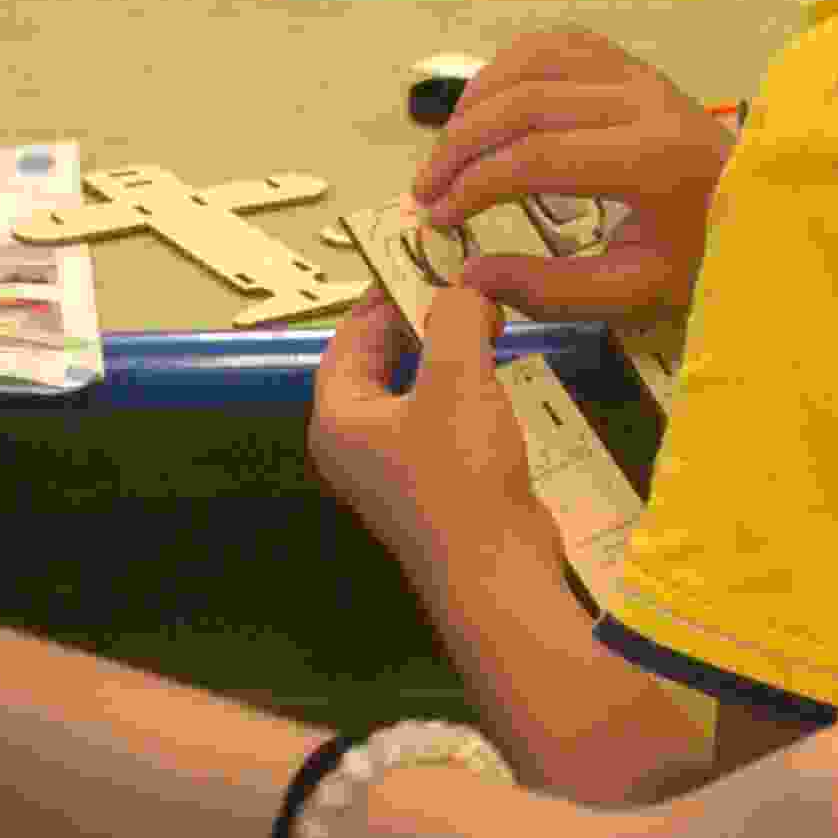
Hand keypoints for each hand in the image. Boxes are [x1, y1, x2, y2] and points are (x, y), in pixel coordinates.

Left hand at [306, 282, 541, 573]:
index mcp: (338, 420)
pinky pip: (442, 420)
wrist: (498, 572)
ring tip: (483, 321)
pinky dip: (465, 390)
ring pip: (414, 392)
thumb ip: (456, 319)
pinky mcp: (436, 485)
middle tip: (457, 289)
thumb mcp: (457, 379)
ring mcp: (395, 470)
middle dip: (418, 324)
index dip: (381, 299)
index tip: (417, 266)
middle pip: (379, 364)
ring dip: (447, 356)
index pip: (347, 341)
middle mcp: (356, 446)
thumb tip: (463, 289)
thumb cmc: (462, 480)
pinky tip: (498, 374)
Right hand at [411, 33, 731, 322]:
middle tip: (427, 191)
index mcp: (653, 159)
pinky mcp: (631, 65)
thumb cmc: (706, 252)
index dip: (475, 186)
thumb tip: (472, 278)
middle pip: (524, 103)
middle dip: (461, 147)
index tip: (439, 218)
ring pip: (533, 60)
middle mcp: (645, 101)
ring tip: (449, 153)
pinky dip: (509, 69)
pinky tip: (487, 108)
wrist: (764, 209)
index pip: (537, 158)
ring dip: (477, 102)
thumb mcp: (635, 291)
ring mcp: (638, 74)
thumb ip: (551, 290)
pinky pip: (556, 45)